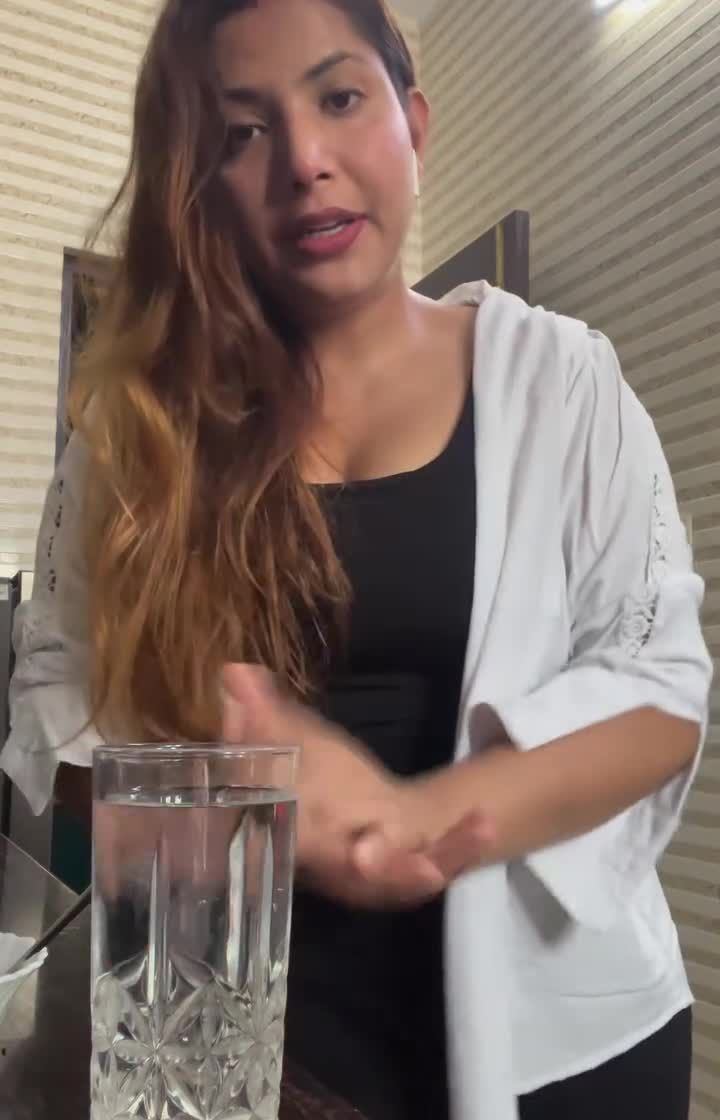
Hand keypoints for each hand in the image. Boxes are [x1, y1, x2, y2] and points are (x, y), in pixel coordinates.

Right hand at [222, 664, 494, 905]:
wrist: (379, 829)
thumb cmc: (329, 789)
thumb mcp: (298, 745)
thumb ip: (265, 717)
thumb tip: (234, 672)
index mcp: (292, 832)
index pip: (277, 827)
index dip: (279, 826)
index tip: (284, 813)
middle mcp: (329, 865)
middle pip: (335, 866)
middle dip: (351, 864)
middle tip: (365, 854)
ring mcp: (375, 880)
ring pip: (388, 882)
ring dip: (407, 873)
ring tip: (429, 868)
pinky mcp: (415, 877)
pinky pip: (437, 866)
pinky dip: (457, 850)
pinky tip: (482, 823)